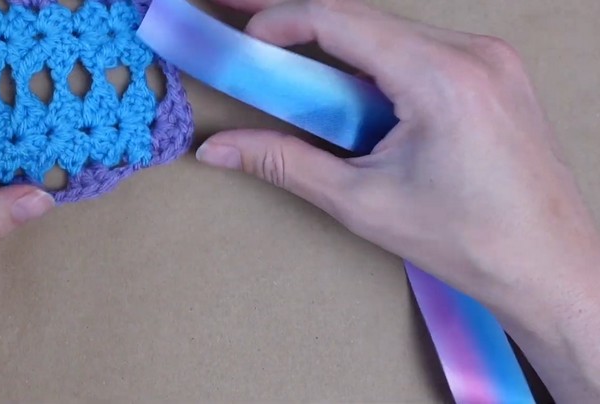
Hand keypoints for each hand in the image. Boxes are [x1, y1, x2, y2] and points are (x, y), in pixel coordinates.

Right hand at [195, 0, 599, 398]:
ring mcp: (491, 58)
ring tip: (289, 58)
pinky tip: (349, 82)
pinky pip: (422, 46)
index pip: (341, 19)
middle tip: (248, 25)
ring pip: (393, 29)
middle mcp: (473, 52)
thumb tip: (216, 147)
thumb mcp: (361, 202)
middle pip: (365, 16)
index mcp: (441, 78)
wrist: (550, 265)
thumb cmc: (468, 241)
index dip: (280, 16)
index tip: (240, 28)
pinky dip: (376, 57)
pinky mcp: (495, 71)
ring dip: (339, 41)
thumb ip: (284, 162)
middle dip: (302, 21)